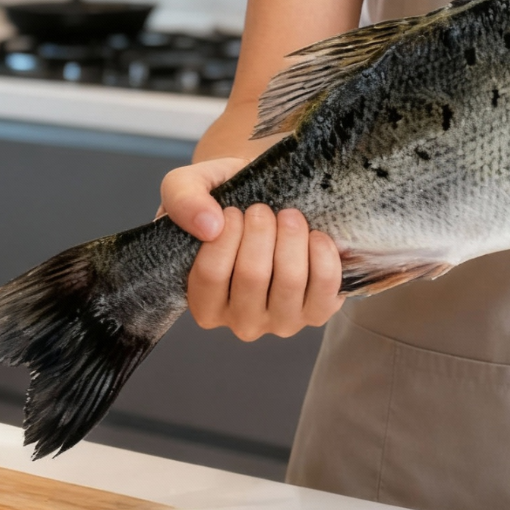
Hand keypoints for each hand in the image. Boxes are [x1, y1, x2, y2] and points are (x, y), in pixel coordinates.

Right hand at [160, 158, 343, 339]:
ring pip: (290, 280)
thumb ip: (182, 199)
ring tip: (288, 216)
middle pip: (253, 275)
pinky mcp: (318, 311)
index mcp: (204, 303)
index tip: (233, 211)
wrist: (270, 195)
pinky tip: (314, 234)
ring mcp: (281, 320)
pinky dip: (323, 253)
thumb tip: (209, 226)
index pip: (211, 274)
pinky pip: (326, 286)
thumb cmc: (225, 199)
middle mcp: (240, 322)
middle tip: (261, 209)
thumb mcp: (188, 187)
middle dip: (261, 229)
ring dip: (291, 236)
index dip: (226, 234)